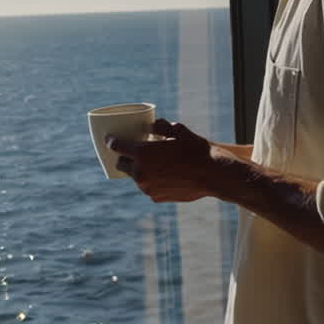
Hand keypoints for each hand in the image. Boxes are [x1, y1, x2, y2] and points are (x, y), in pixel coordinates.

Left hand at [106, 118, 227, 202]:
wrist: (213, 175)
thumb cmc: (196, 150)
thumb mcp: (179, 130)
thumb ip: (161, 126)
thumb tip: (152, 125)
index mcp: (142, 153)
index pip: (116, 147)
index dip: (111, 141)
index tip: (110, 139)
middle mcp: (140, 172)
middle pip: (122, 165)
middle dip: (123, 158)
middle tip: (131, 152)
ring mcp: (147, 188)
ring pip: (136, 177)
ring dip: (139, 170)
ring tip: (150, 163)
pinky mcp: (156, 198)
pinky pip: (148, 187)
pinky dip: (151, 181)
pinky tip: (162, 175)